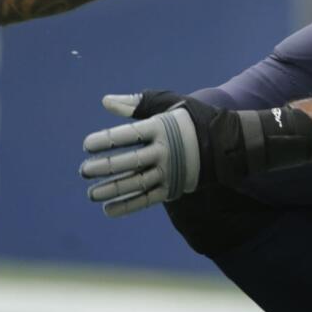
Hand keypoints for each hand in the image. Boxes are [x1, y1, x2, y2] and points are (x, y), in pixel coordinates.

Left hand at [80, 90, 311, 217]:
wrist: (228, 142)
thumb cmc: (193, 118)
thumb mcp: (170, 103)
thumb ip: (138, 103)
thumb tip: (106, 102)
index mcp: (161, 127)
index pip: (127, 135)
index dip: (105, 140)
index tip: (86, 146)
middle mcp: (164, 151)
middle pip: (128, 162)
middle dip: (103, 167)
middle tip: (83, 170)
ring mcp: (170, 172)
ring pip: (135, 183)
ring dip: (112, 189)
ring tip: (91, 193)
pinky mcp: (173, 188)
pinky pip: (147, 199)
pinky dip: (128, 206)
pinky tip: (109, 210)